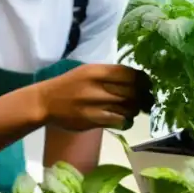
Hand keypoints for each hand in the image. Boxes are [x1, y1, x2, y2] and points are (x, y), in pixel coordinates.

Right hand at [37, 63, 152, 131]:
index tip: (148, 86)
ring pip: (128, 107)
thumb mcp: (89, 72)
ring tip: (132, 110)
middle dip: (143, 97)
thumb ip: (110, 74)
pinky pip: (119, 121)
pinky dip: (126, 121)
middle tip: (145, 101)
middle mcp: (98, 86)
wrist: (45, 102)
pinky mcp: (93, 119)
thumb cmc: (69, 85)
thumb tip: (138, 80)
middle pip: (133, 91)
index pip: (131, 74)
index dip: (144, 81)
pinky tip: (123, 120)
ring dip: (135, 110)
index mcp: (98, 71)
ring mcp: (95, 103)